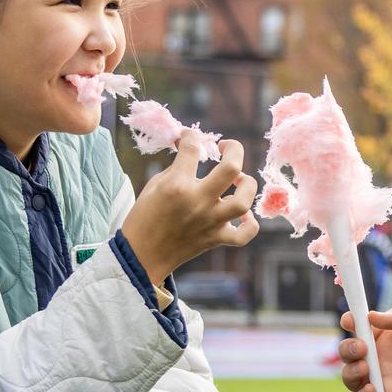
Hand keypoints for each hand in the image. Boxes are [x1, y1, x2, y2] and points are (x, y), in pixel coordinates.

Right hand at [123, 132, 259, 282]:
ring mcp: (210, 221)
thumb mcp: (155, 185)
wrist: (142, 255)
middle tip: (226, 148)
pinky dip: (249, 224)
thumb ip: (178, 167)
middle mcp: (197, 202)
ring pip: (243, 201)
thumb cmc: (145, 216)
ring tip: (238, 180)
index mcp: (177, 186)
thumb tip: (191, 148)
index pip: (192, 148)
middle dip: (234, 149)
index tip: (189, 137)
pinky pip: (244, 235)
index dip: (191, 136)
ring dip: (246, 185)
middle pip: (231, 168)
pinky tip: (243, 216)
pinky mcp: (215, 239)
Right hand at [337, 308, 391, 391]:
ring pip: (350, 378)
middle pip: (348, 354)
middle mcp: (377, 358)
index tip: (350, 320)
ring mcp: (380, 379)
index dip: (349, 323)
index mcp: (382, 337)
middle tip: (362, 348)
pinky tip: (372, 389)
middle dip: (347, 349)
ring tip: (366, 367)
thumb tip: (371, 316)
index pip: (357, 329)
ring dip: (351, 372)